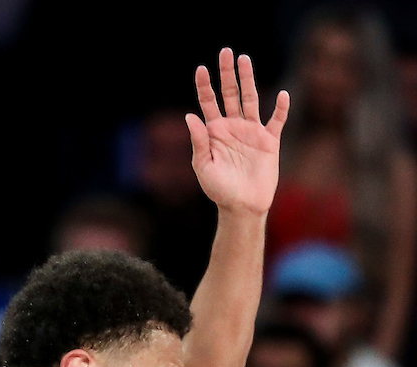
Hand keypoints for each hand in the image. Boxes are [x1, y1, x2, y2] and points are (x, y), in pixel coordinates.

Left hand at [186, 48, 288, 215]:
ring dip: (248, 80)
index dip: (205, 86)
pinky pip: (277, 120)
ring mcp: (252, 132)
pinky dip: (281, 108)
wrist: (243, 207)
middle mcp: (233, 127)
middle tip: (226, 52)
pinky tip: (283, 95)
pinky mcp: (270, 141)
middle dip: (227, 73)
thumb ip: (199, 142)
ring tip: (245, 59)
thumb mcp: (204, 167)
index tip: (202, 69)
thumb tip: (190, 116)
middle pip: (230, 94)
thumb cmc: (219, 190)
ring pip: (251, 99)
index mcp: (215, 132)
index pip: (209, 103)